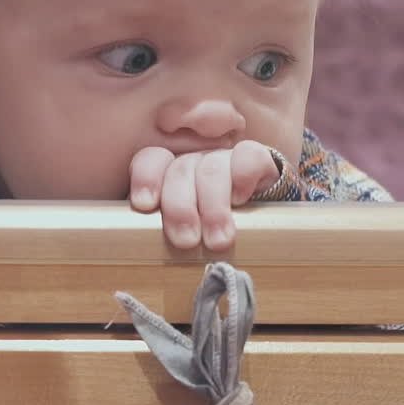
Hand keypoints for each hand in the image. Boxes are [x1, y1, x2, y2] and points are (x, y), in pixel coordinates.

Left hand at [129, 141, 279, 249]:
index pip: (151, 160)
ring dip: (213, 208)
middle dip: (180, 208)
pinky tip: (241, 200)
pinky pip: (248, 157)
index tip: (145, 205)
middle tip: (185, 240)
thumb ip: (163, 231)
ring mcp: (224, 158)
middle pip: (180, 171)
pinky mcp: (256, 159)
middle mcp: (194, 161)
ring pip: (211, 170)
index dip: (146, 179)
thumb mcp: (181, 232)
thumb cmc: (207, 229)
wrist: (258, 215)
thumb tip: (145, 248)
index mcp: (169, 172)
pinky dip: (243, 178)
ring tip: (217, 241)